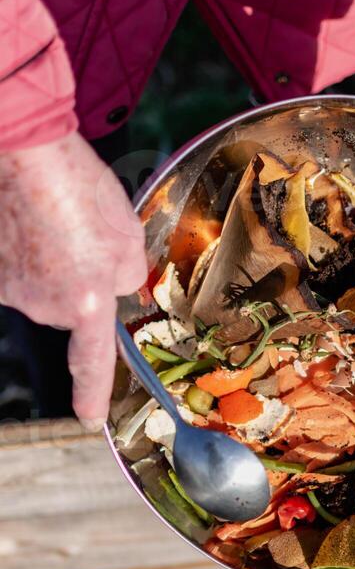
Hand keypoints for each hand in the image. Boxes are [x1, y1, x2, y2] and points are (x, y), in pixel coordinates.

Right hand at [0, 131, 146, 428]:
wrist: (24, 149)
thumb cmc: (79, 188)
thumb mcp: (128, 237)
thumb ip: (129, 276)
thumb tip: (120, 289)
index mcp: (87, 303)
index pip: (92, 363)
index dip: (91, 395)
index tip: (89, 420)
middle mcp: (42, 305)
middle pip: (71, 308)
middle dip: (82, 282)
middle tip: (84, 236)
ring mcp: (9, 287)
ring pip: (42, 287)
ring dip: (53, 262)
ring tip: (57, 221)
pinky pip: (18, 270)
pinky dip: (27, 250)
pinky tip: (33, 220)